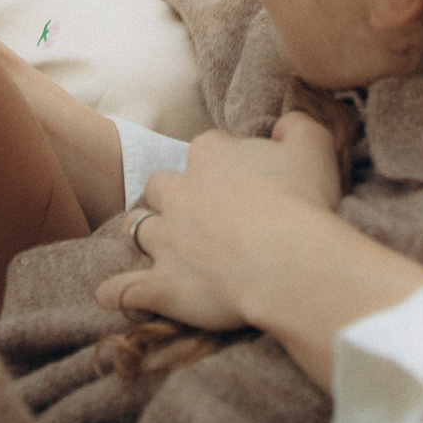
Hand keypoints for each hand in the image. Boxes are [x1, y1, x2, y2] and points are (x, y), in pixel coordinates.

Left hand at [95, 114, 343, 330]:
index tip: (239, 180)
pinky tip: (110, 297)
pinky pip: (124, 289)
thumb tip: (283, 125)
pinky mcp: (161, 284)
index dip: (221, 163)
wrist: (288, 261)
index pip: (206, 149)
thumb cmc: (302, 201)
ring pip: (136, 228)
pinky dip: (115, 292)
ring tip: (154, 244)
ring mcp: (165, 239)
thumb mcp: (313, 144)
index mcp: (211, 155)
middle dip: (170, 196)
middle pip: (160, 185)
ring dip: (143, 233)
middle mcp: (178, 192)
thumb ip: (296, 125)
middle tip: (194, 213)